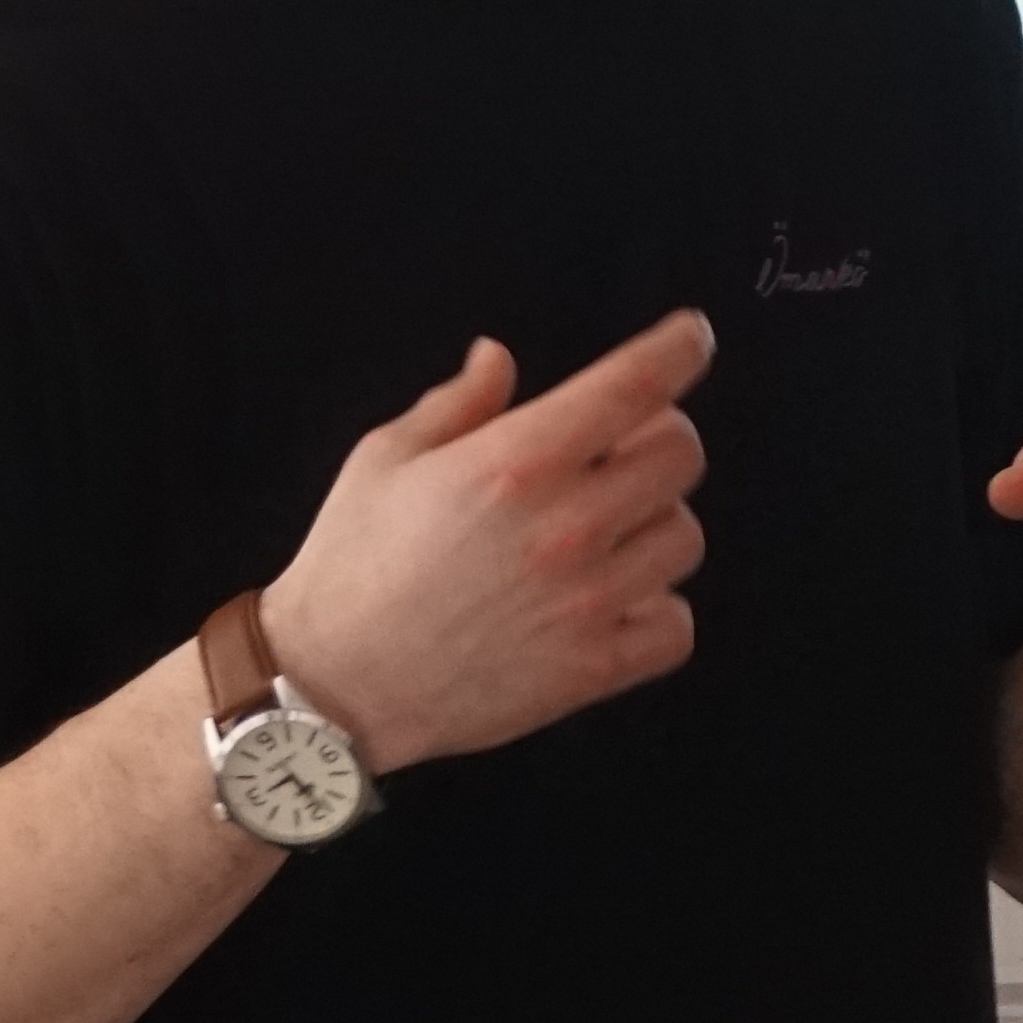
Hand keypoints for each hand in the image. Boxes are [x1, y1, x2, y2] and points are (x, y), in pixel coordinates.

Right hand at [256, 311, 714, 774]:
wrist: (332, 684)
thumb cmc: (351, 562)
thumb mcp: (386, 459)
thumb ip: (458, 403)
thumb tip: (499, 357)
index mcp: (516, 461)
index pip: (635, 385)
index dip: (679, 349)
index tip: (690, 338)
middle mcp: (567, 526)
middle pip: (681, 455)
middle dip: (657, 438)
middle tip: (618, 450)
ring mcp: (588, 602)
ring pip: (683, 537)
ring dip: (653, 523)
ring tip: (603, 531)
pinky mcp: (592, 669)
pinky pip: (676, 626)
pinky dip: (658, 608)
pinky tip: (612, 600)